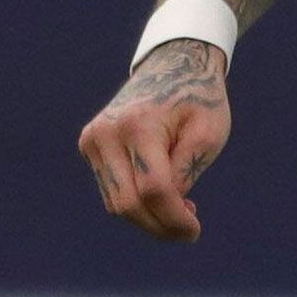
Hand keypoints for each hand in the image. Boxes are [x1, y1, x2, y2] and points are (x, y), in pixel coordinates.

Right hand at [81, 41, 229, 242]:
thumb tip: (166, 208)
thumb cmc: (198, 99)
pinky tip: (161, 196)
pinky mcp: (89, 145)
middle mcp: (107, 133)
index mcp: (139, 125)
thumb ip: (186, 172)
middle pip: (129, 203)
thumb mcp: (208, 134)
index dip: (174, 219)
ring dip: (149, 217)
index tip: (195, 231)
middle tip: (189, 230)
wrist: (172, 65)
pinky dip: (136, 204)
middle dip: (160, 226)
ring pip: (116, 203)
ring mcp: (93, 139)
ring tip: (180, 207)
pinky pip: (111, 191)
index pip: (153, 189)